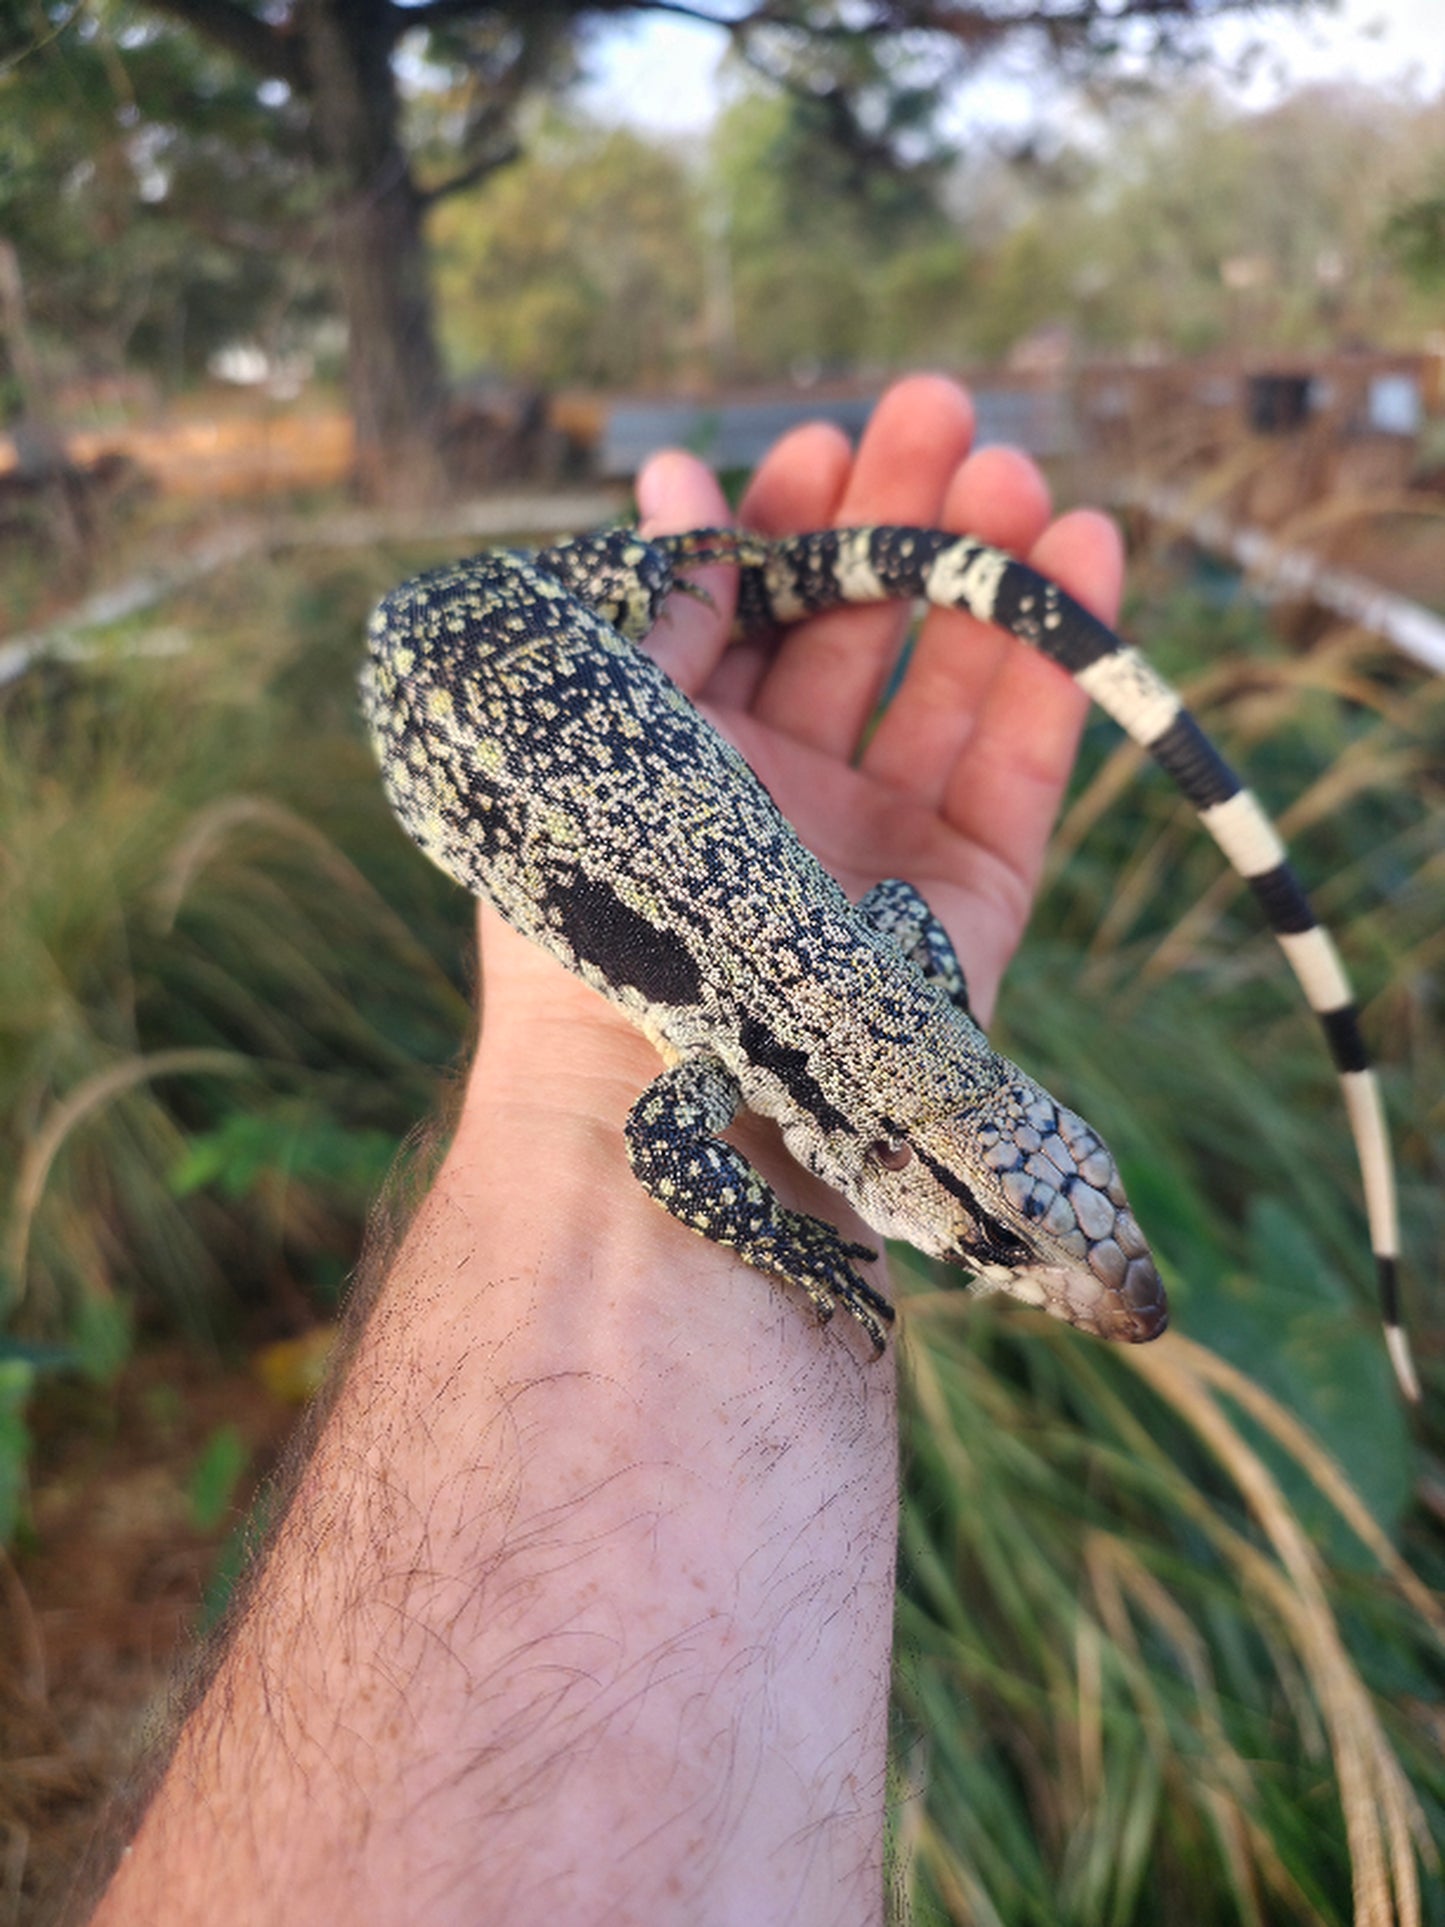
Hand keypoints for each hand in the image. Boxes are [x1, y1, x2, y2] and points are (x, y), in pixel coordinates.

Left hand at [638, 373, 1122, 1024]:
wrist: (666, 1110)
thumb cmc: (601, 917)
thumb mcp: (606, 741)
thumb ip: (656, 615)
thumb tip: (675, 476)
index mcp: (680, 763)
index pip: (746, 617)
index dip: (786, 525)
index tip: (824, 439)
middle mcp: (781, 799)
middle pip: (854, 633)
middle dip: (894, 520)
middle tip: (939, 414)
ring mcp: (878, 846)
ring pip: (948, 682)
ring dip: (983, 571)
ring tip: (1012, 470)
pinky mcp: (969, 898)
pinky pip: (1024, 760)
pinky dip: (1059, 662)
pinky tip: (1085, 553)